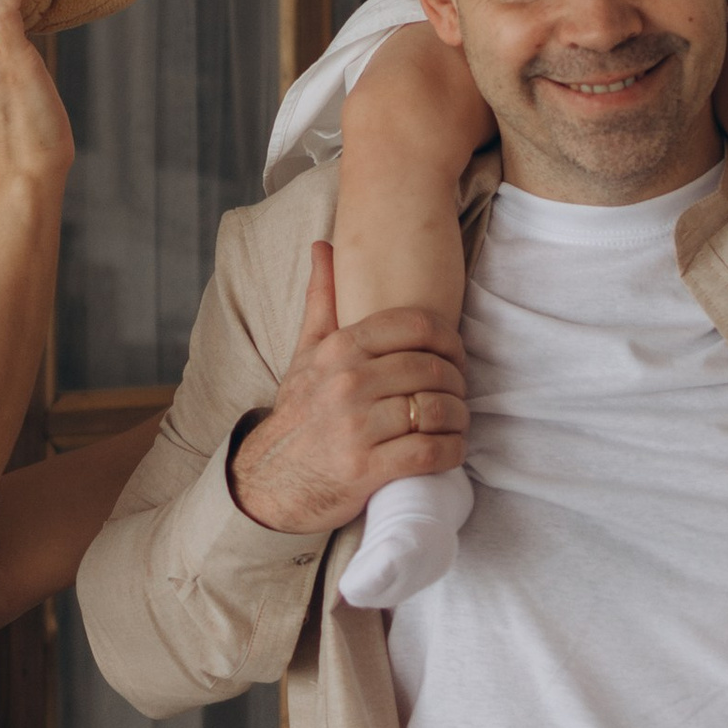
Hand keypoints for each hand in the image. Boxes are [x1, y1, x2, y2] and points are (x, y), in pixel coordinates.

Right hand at [230, 241, 467, 538]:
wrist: (268, 481)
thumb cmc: (299, 413)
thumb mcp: (305, 353)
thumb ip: (322, 300)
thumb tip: (323, 246)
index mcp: (338, 350)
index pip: (415, 327)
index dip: (449, 339)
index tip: (454, 356)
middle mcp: (347, 384)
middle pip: (432, 369)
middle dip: (457, 381)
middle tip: (457, 392)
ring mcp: (357, 428)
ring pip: (437, 410)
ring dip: (459, 417)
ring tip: (456, 421)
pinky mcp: (368, 470)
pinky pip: (430, 453)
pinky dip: (452, 450)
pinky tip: (450, 448)